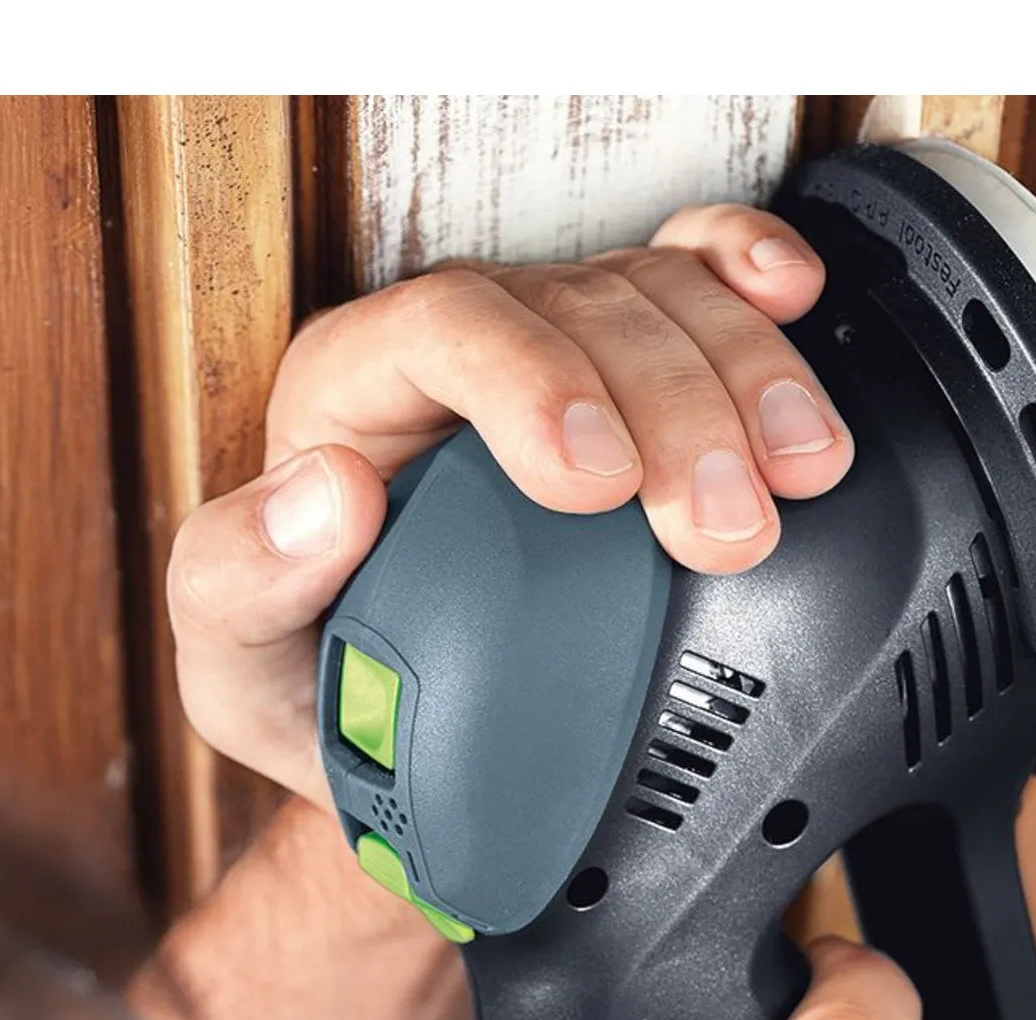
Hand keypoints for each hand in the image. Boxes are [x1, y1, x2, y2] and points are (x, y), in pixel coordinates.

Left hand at [166, 205, 851, 805]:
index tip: (600, 484)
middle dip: (674, 410)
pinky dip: (749, 272)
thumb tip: (323, 497)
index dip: (534, 383)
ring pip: (662, 295)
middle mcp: (466, 350)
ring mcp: (562, 346)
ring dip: (746, 374)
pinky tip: (789, 298)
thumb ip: (238, 585)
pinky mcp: (638, 363)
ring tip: (797, 471)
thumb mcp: (243, 671)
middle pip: (583, 311)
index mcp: (356, 392)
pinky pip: (696, 273)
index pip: (446, 328)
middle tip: (728, 527)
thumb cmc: (334, 683)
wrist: (435, 731)